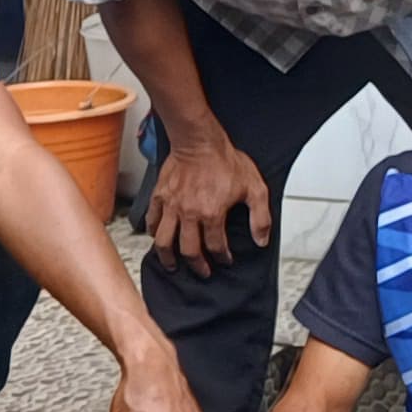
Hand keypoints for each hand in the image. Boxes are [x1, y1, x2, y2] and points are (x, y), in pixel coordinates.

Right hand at [143, 131, 271, 275]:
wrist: (199, 140)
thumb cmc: (225, 160)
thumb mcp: (254, 187)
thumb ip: (260, 217)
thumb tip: (261, 240)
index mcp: (212, 214)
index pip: (216, 246)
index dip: (222, 257)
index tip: (225, 260)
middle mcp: (189, 214)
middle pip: (189, 250)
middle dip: (197, 265)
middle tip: (202, 271)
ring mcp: (172, 206)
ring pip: (164, 241)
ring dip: (168, 257)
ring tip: (172, 265)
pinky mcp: (159, 196)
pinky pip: (151, 220)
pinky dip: (152, 232)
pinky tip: (156, 237)